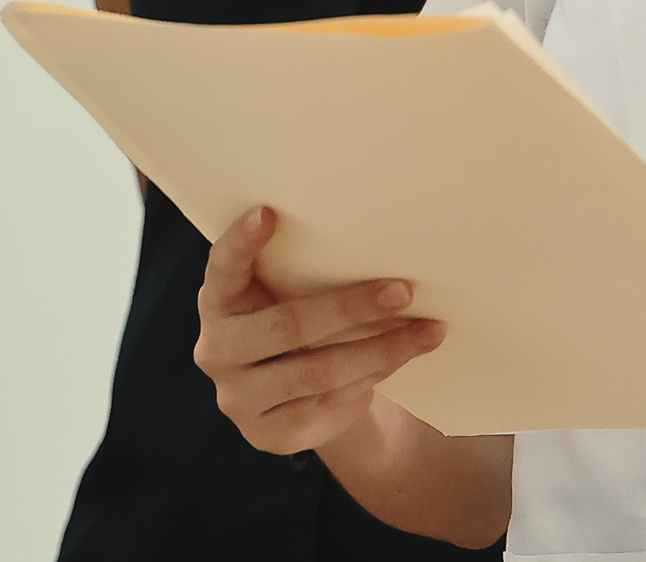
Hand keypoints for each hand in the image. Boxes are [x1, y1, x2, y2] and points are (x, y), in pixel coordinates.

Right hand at [193, 206, 442, 454]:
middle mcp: (217, 351)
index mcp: (220, 302)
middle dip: (350, 307)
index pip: (222, 269)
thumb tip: (384, 245)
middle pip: (287, 326)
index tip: (268, 213)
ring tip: (428, 331)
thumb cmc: (303, 326)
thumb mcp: (293, 297)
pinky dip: (374, 375)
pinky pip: (331, 401)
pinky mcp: (269, 433)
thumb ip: (308, 275)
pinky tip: (403, 357)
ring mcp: (239, 398)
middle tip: (404, 291)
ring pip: (319, 371)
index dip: (240, 243)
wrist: (301, 402)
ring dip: (382, 348)